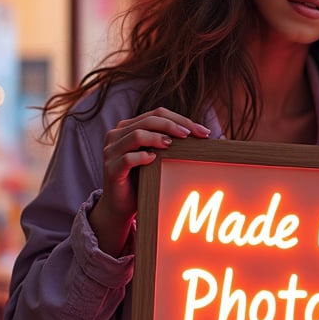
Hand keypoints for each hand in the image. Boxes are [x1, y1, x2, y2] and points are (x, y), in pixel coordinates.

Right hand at [89, 108, 209, 255]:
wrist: (121, 205)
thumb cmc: (143, 179)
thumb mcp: (159, 158)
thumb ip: (172, 144)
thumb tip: (208, 136)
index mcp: (129, 127)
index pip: (157, 114)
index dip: (181, 120)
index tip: (203, 132)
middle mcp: (117, 134)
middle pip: (149, 120)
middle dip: (174, 126)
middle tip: (191, 136)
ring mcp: (111, 150)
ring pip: (137, 135)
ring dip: (158, 138)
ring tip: (172, 145)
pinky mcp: (111, 168)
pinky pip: (128, 158)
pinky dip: (143, 157)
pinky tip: (154, 159)